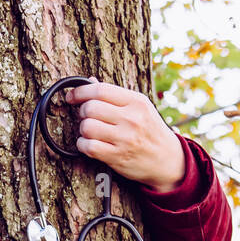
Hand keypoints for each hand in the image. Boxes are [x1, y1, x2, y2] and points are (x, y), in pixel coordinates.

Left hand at [63, 80, 186, 192]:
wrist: (167, 159)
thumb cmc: (150, 131)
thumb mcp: (140, 108)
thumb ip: (116, 96)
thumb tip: (90, 81)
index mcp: (136, 102)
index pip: (100, 90)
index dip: (80, 92)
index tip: (72, 96)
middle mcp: (131, 119)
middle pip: (90, 108)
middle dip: (82, 112)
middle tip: (87, 117)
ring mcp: (125, 139)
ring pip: (87, 127)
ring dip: (83, 130)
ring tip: (91, 132)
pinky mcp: (117, 157)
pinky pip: (88, 147)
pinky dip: (83, 145)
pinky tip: (89, 144)